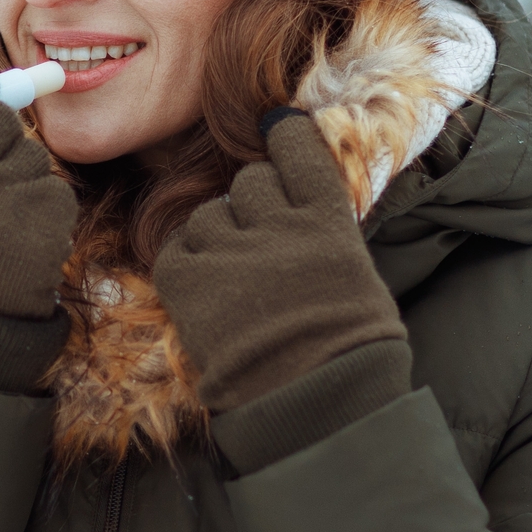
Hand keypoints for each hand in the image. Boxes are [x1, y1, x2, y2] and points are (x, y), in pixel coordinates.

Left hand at [153, 109, 408, 415]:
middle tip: (262, 248)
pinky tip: (206, 292)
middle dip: (252, 207)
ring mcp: (230, 250)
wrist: (310, 403)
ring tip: (235, 281)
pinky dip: (187, 265)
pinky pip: (177, 248)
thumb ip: (323, 232)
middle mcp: (278, 223)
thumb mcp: (355, 275)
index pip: (296, 149)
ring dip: (218, 239)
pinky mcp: (187, 279)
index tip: (274, 127)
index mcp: (327, 219)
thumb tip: (299, 206)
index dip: (283, 137)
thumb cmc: (346, 350)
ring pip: (209, 215)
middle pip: (249, 183)